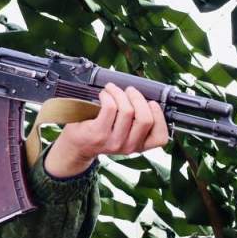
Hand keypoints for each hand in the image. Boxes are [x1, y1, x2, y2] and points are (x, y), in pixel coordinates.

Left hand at [45, 83, 169, 177]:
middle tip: (129, 90)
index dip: (159, 116)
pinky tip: (103, 95)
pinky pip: (110, 107)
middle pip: (145, 119)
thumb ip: (137, 121)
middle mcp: (128, 147)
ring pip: (127, 111)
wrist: (76, 146)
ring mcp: (113, 142)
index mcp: (139, 146)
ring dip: (120, 93)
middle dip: (138, 98)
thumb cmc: (102, 133)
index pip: (160, 137)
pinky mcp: (98, 133)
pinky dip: (108, 96)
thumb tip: (144, 95)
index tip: (151, 102)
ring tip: (112, 89)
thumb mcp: (125, 133)